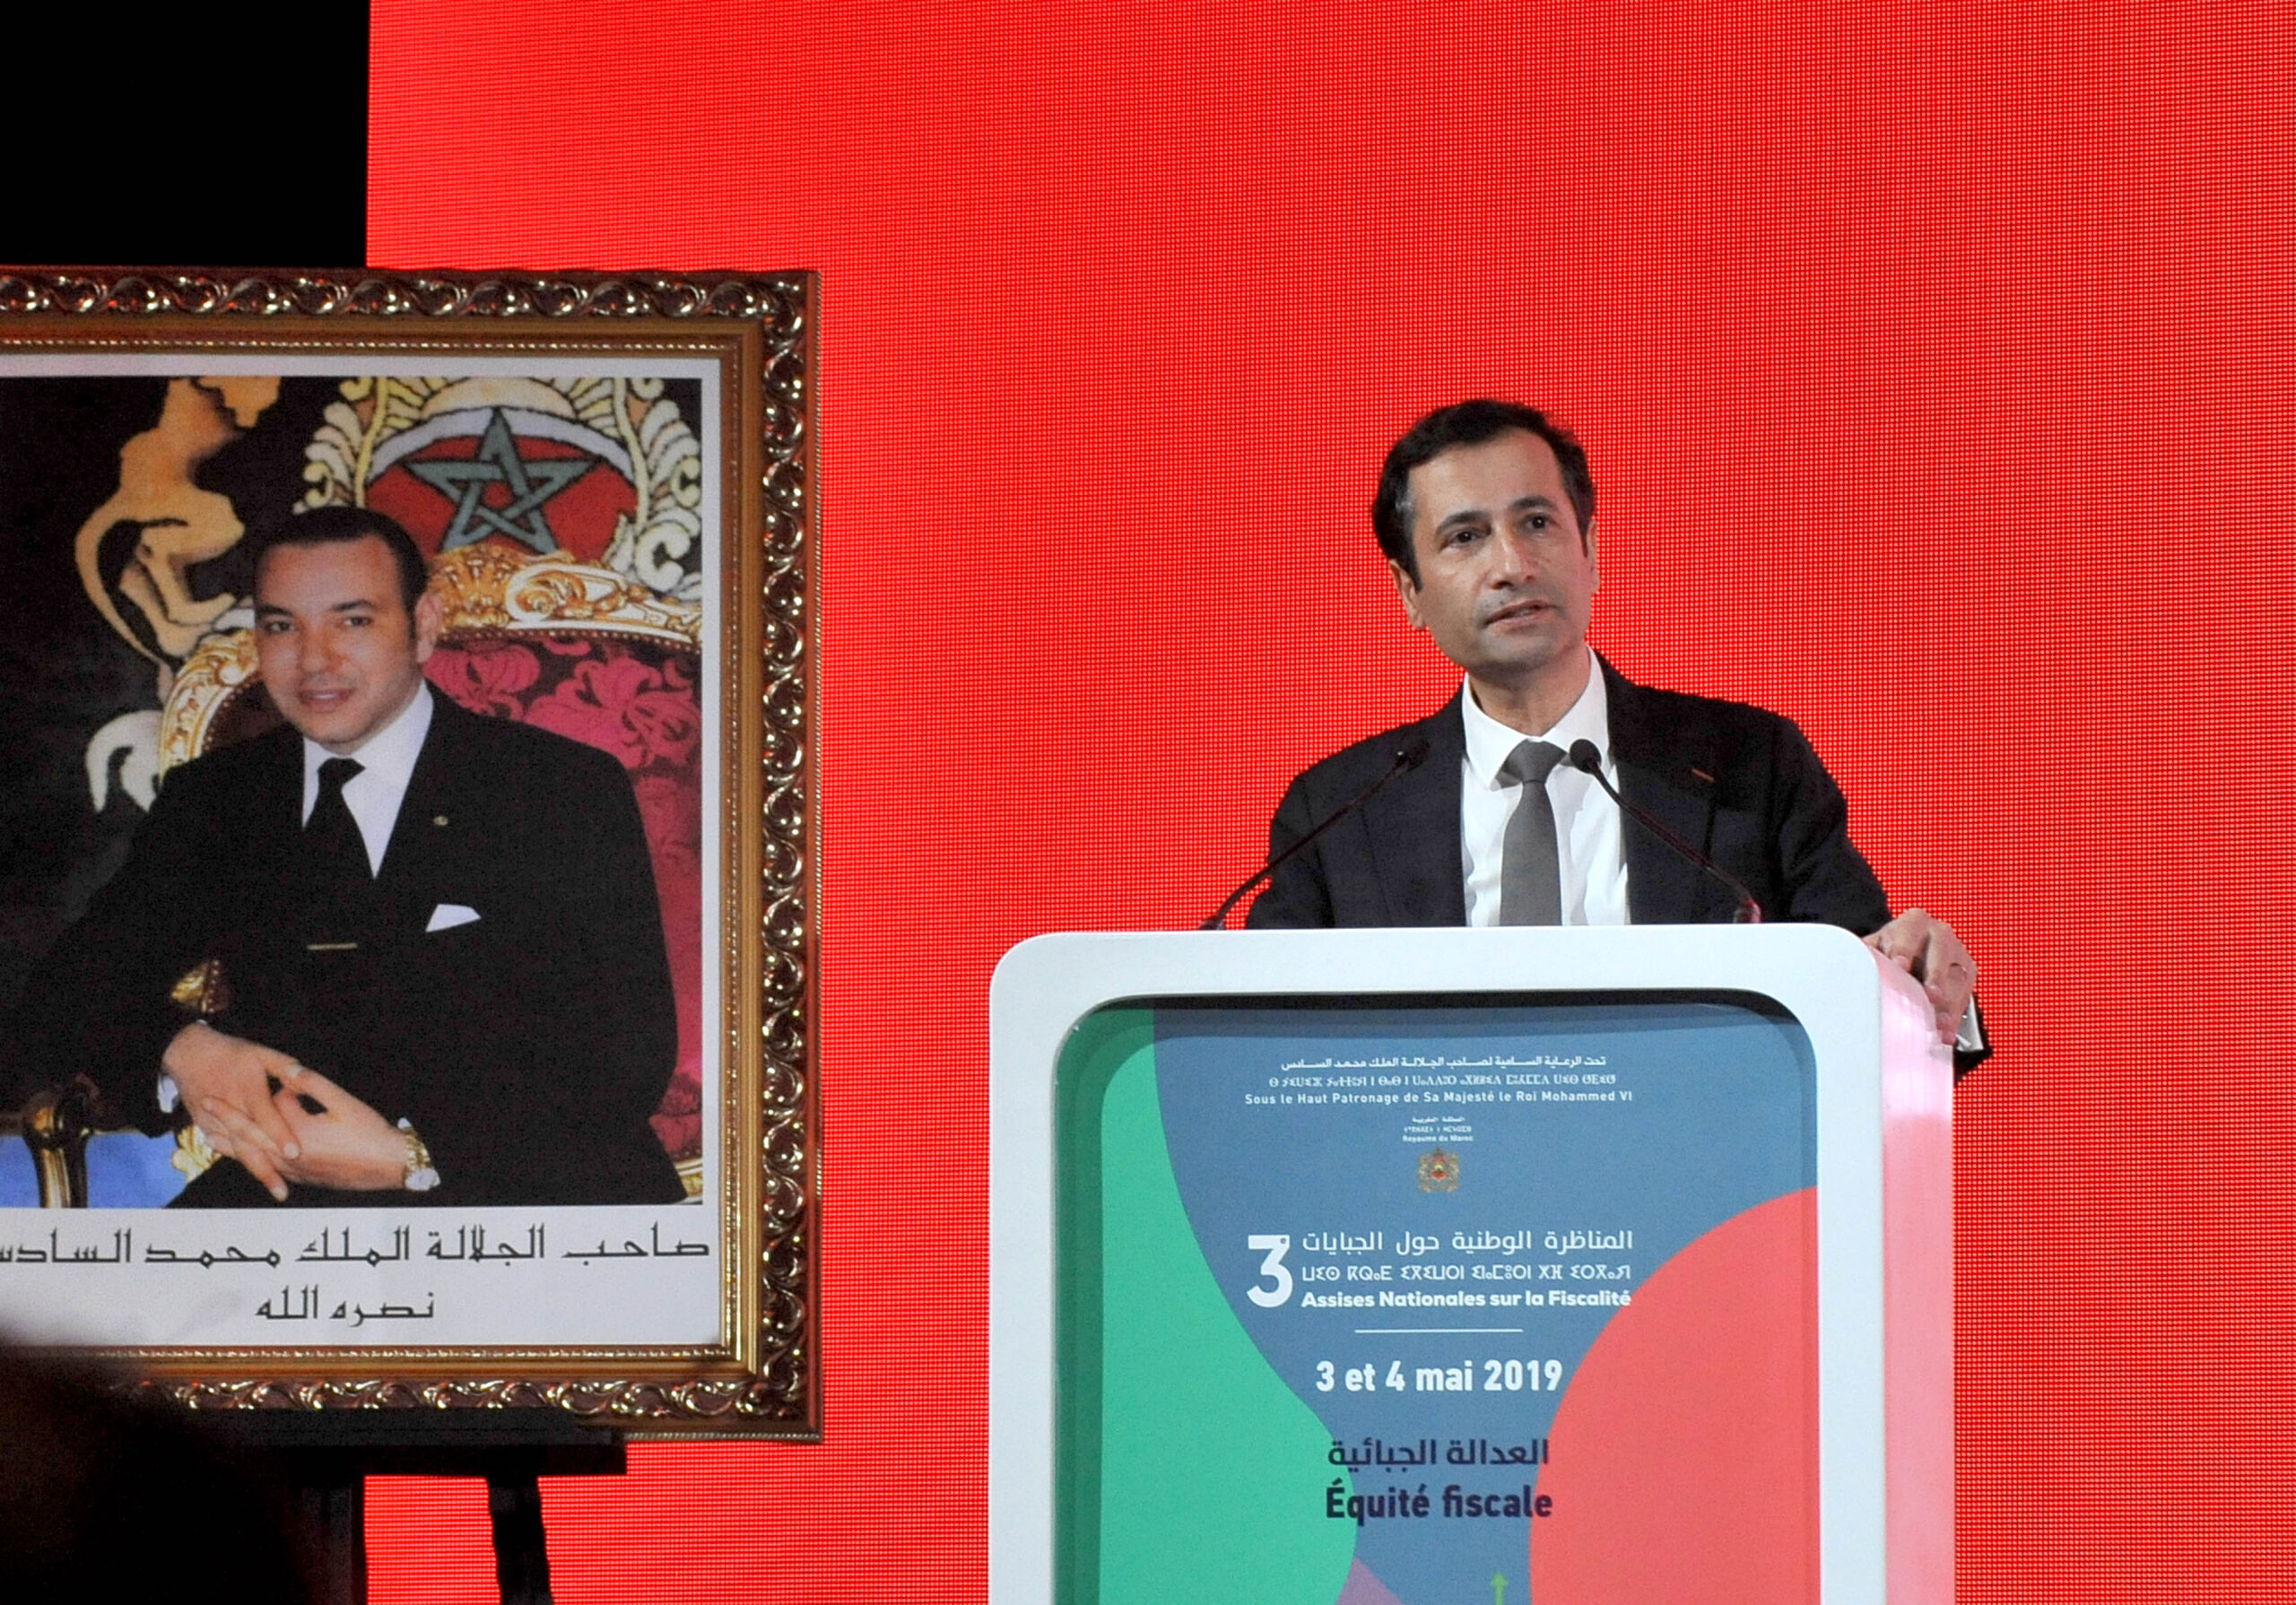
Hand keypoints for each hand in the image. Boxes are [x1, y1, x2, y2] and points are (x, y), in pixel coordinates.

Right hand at [164, 1022, 308, 1201]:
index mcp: (246, 1091)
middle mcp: (230, 1111)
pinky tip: (261, 1176)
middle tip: (285, 1189)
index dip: (279, 1134)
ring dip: (257, 1170)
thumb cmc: (231, 1054)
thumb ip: (283, 1066)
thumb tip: (304, 1074)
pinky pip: (225, 1149)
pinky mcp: (205, 1127)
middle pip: (250, 1143)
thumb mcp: (259, 1053)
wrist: (189, 1055)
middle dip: (268, 1167)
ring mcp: (214, 1122)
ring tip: (277, 1189)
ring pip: (238, 1151)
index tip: (295, 1153)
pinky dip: (242, 1162)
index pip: (265, 1116)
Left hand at [1864, 908, 1976, 1046]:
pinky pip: (1964, 995)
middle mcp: (1939, 933)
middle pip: (1941, 952)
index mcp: (1913, 922)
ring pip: (1957, 977)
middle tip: (1930, 994)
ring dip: (1948, 1003)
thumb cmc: (1892, 949)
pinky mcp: (1967, 972)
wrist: (1912, 950)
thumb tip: (1844, 967)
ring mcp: (1956, 952)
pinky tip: (1946, 1031)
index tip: (1899, 966)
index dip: (1903, 950)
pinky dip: (1954, 1016)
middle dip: (1935, 974)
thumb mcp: (1877, 946)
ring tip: (1939, 1023)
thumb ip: (1864, 954)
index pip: (1908, 934)